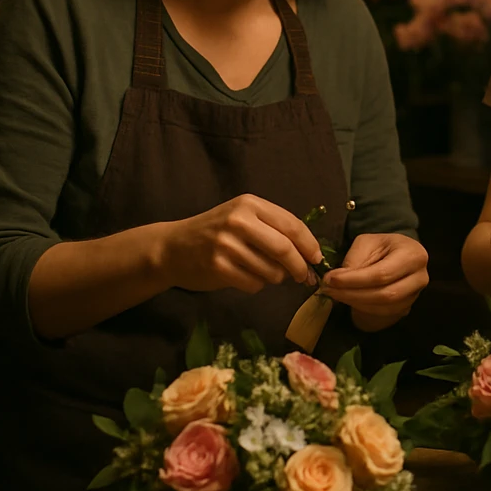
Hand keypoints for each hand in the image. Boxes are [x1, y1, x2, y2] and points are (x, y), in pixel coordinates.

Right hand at [159, 195, 322, 294]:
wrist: (173, 247)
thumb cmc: (216, 232)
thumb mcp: (243, 217)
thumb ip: (272, 228)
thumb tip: (309, 253)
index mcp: (250, 204)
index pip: (291, 224)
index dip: (309, 244)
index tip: (317, 258)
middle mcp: (239, 221)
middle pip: (284, 248)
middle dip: (299, 266)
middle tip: (303, 276)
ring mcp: (226, 244)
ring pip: (271, 270)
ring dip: (275, 278)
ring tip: (264, 273)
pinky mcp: (218, 267)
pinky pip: (253, 284)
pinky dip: (257, 285)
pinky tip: (246, 278)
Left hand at [320, 233, 428, 330]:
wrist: (396, 255)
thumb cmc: (382, 246)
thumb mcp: (367, 242)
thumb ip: (355, 259)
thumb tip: (336, 280)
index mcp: (413, 255)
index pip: (382, 274)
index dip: (355, 280)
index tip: (331, 279)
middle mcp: (420, 277)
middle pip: (385, 295)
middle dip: (353, 294)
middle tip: (328, 290)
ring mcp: (415, 295)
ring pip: (383, 307)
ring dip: (355, 303)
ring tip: (334, 294)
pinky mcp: (406, 307)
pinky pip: (383, 314)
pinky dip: (362, 309)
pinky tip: (348, 299)